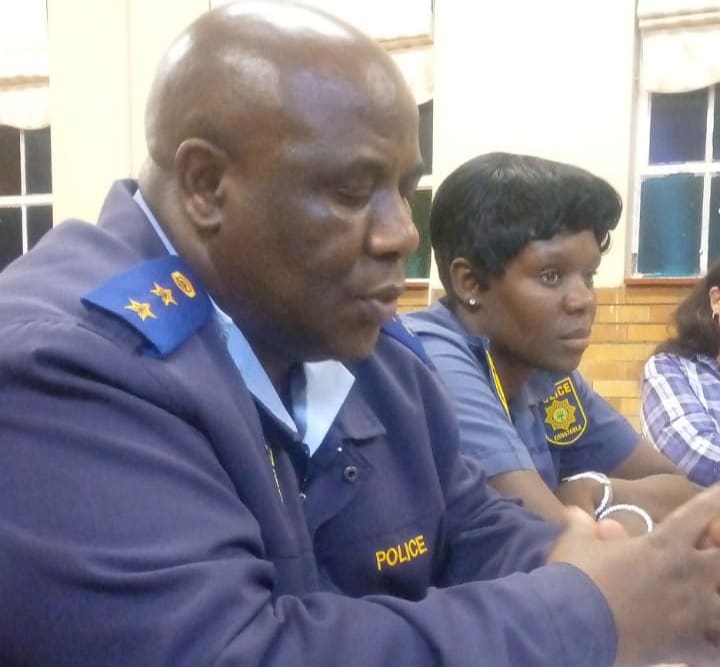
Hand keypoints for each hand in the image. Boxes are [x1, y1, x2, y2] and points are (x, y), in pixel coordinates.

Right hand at [549, 485, 719, 666]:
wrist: (572, 624)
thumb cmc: (577, 574)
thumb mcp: (575, 541)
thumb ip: (582, 525)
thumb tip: (574, 513)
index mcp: (664, 544)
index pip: (698, 514)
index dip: (713, 500)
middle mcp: (687, 574)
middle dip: (718, 547)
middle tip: (710, 546)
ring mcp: (692, 611)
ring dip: (715, 595)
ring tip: (707, 595)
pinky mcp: (685, 643)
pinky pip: (713, 646)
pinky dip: (710, 643)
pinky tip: (706, 642)